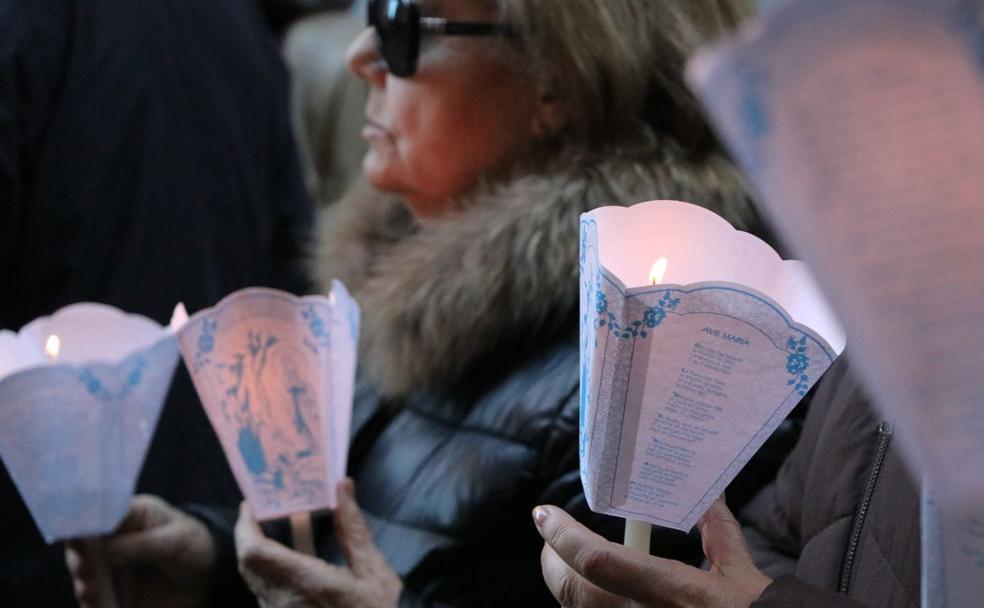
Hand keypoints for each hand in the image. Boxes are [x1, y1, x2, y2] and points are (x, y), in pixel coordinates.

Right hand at [65, 494, 216, 607]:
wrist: (210, 578)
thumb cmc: (194, 546)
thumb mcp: (173, 542)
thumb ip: (139, 545)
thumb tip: (102, 552)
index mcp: (129, 516)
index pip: (97, 515)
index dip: (84, 525)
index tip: (79, 540)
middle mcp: (113, 540)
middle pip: (82, 547)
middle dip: (80, 559)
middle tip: (86, 570)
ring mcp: (111, 567)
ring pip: (84, 575)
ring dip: (84, 583)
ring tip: (93, 591)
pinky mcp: (113, 592)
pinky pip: (94, 599)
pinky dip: (91, 603)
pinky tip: (96, 605)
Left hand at [235, 478, 401, 607]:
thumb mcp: (373, 571)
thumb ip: (353, 529)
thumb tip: (342, 487)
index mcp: (303, 583)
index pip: (255, 552)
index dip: (245, 527)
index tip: (251, 504)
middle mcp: (281, 602)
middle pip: (248, 565)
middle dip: (249, 536)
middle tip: (261, 511)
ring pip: (255, 581)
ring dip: (258, 555)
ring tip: (273, 530)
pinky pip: (265, 594)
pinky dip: (268, 573)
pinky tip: (288, 562)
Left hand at [534, 498, 771, 607]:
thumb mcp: (743, 576)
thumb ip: (718, 532)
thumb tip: (708, 493)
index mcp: (671, 594)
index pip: (598, 561)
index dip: (564, 535)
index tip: (543, 513)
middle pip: (572, 591)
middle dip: (554, 558)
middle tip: (554, 535)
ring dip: (568, 584)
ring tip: (570, 560)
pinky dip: (587, 605)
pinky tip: (596, 593)